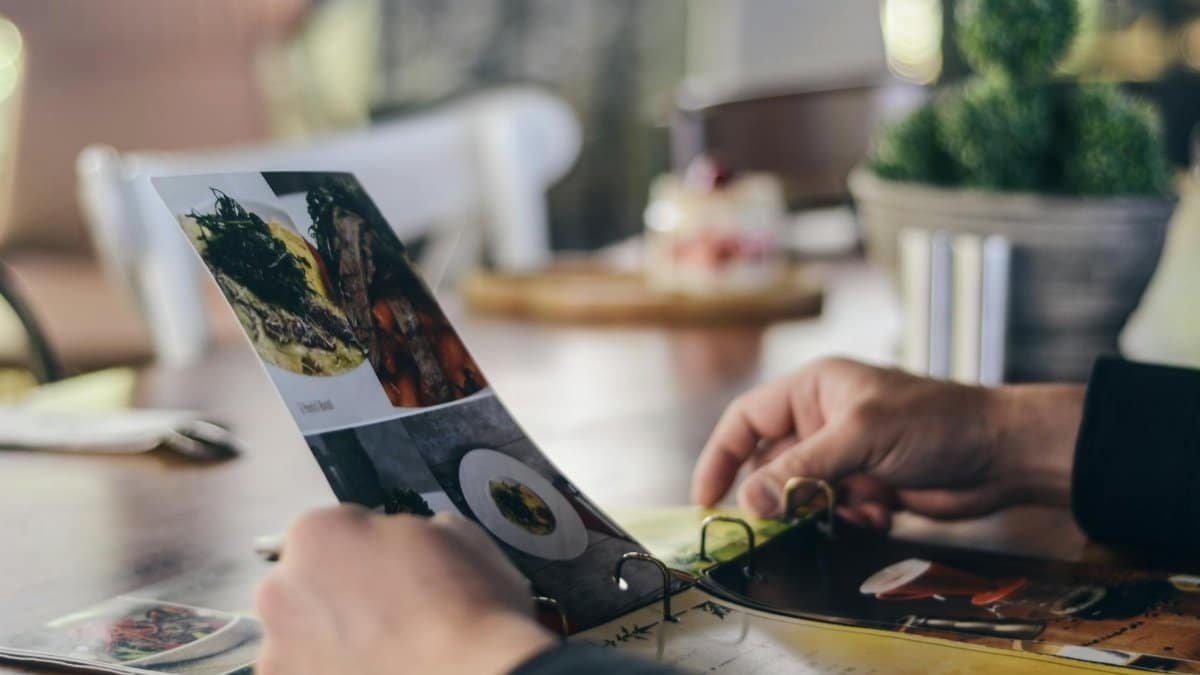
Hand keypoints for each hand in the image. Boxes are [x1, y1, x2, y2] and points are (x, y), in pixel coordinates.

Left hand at [255, 506, 554, 674]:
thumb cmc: (468, 608)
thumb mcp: (451, 533)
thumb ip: (402, 532)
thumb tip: (399, 544)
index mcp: (318, 533)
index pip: (335, 529)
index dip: (368, 548)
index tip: (391, 568)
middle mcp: (282, 587)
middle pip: (306, 579)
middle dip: (339, 591)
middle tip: (387, 612)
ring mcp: (278, 648)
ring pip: (300, 630)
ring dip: (329, 634)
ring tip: (380, 649)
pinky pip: (304, 668)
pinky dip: (328, 668)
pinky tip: (372, 668)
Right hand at [692, 358, 1083, 525]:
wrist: (1002, 455)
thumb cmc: (936, 423)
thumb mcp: (860, 437)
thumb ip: (801, 470)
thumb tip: (748, 502)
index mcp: (813, 390)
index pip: (746, 420)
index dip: (721, 457)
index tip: (705, 499)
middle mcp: (822, 420)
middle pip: (771, 465)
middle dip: (780, 495)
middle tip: (787, 520)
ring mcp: (845, 455)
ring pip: (802, 495)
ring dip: (820, 511)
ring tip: (852, 510)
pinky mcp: (867, 487)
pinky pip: (833, 512)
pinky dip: (849, 520)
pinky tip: (880, 515)